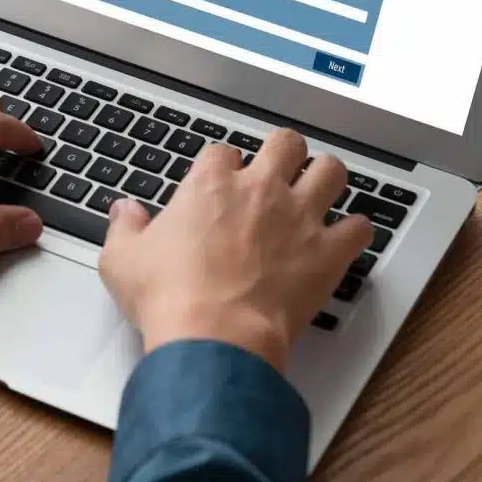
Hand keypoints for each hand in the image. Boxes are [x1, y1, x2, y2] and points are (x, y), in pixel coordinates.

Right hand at [97, 129, 372, 370]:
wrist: (213, 337)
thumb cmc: (169, 298)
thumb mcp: (123, 259)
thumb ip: (125, 228)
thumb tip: (124, 211)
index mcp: (210, 185)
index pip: (222, 152)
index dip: (222, 166)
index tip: (219, 183)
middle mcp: (260, 190)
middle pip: (285, 143)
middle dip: (283, 154)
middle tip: (277, 172)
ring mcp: (298, 218)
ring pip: (330, 171)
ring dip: (326, 178)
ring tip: (318, 191)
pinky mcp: (327, 253)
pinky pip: (359, 227)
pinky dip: (355, 231)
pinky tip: (345, 239)